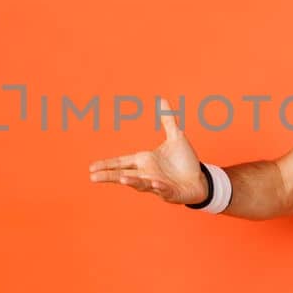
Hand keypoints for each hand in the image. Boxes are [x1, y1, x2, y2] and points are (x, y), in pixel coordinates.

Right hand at [87, 98, 207, 203]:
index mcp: (145, 161)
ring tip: (122, 179)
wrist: (200, 180)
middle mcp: (147, 174)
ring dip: (133, 181)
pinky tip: (155, 183)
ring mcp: (158, 185)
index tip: (91, 168)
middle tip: (93, 177)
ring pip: (142, 183)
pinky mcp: (171, 193)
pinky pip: (163, 189)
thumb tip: (162, 100)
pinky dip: (159, 187)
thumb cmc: (185, 162)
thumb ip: (168, 120)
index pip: (121, 162)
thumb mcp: (176, 137)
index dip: (107, 164)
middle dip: (109, 176)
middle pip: (124, 175)